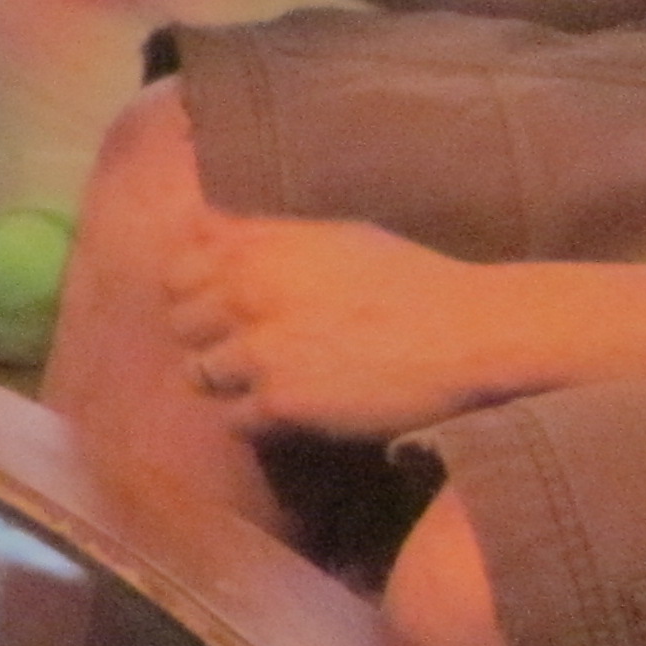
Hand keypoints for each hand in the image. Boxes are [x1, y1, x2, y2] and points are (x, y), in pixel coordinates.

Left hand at [163, 213, 513, 437]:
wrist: (470, 334)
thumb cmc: (409, 280)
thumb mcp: (330, 237)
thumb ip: (258, 235)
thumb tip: (198, 225)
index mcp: (255, 247)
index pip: (175, 272)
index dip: (194, 293)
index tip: (221, 309)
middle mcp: (244, 293)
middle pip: (181, 325)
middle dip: (208, 337)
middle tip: (251, 350)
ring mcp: (258, 350)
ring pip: (198, 374)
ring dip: (228, 380)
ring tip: (273, 381)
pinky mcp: (280, 402)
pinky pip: (232, 418)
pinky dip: (255, 419)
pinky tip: (291, 411)